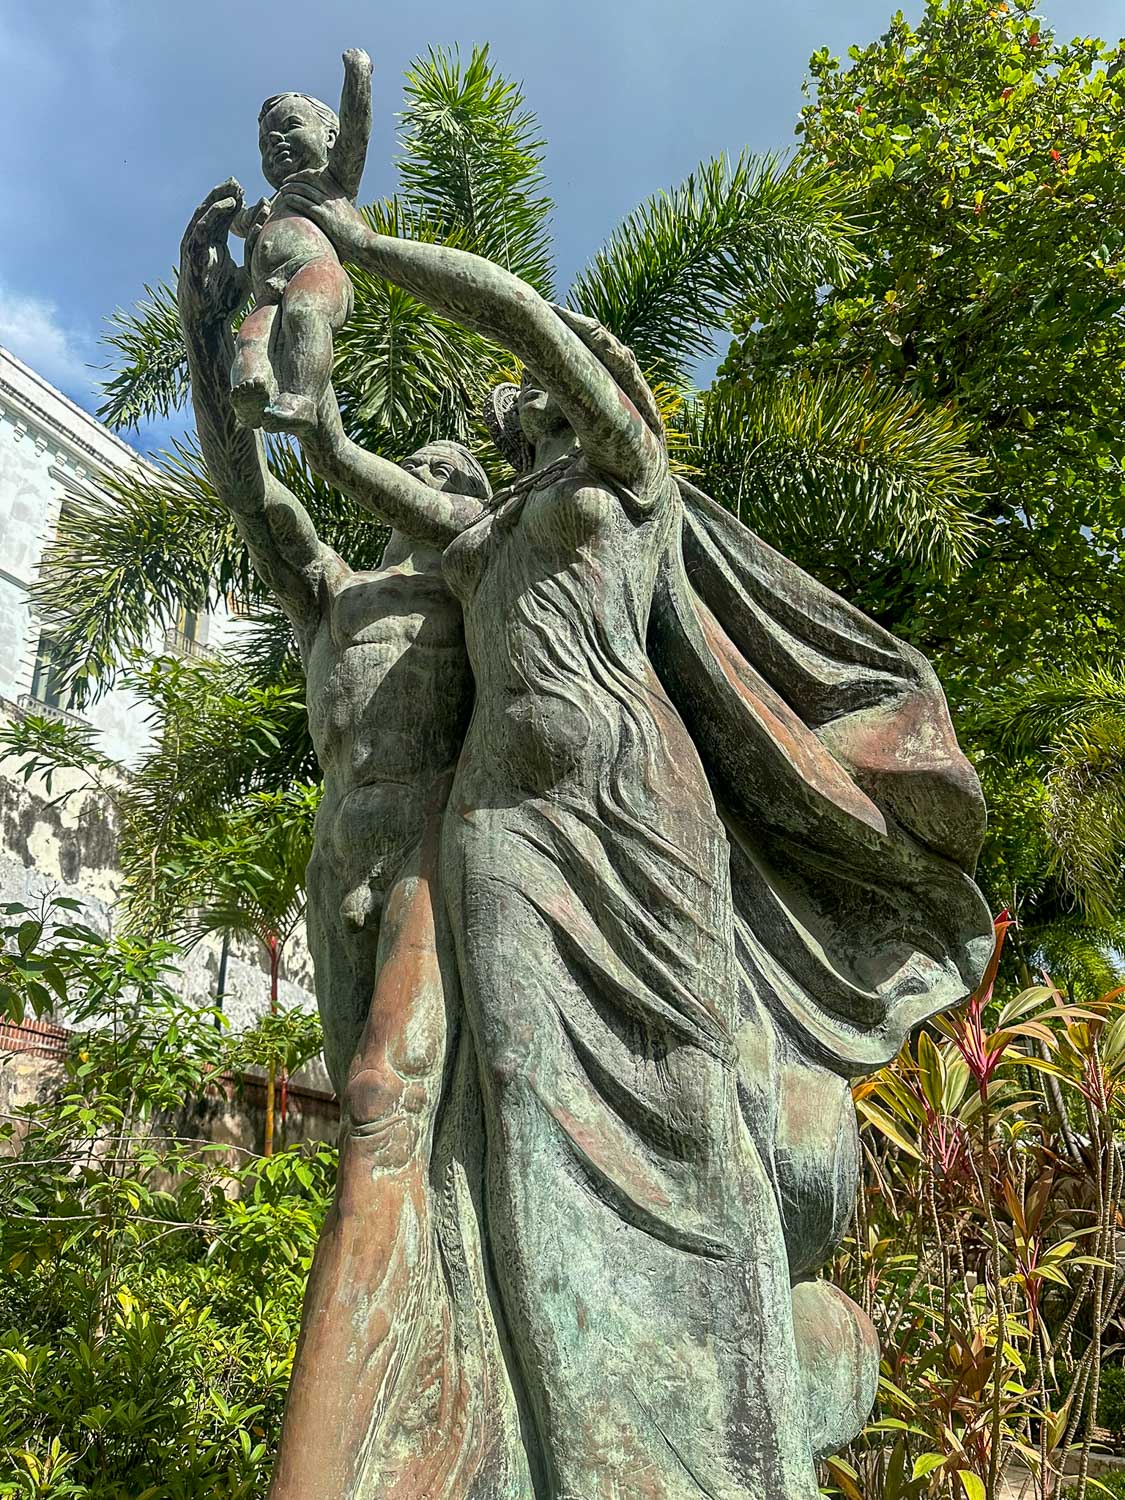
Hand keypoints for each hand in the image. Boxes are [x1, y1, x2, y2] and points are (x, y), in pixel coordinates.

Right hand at [178, 179, 250, 329]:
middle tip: (238, 184)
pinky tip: (228, 205)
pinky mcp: (193, 253)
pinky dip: (214, 214)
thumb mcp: (245, 273)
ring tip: (233, 188)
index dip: (233, 205)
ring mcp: (194, 246)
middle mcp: (202, 242)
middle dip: (224, 196)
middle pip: (211, 211)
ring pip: (204, 214)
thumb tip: (268, 239)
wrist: (209, 319)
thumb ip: (252, 255)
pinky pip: (202, 227)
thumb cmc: (225, 300)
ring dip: (219, 199)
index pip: (222, 219)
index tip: (248, 195)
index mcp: (213, 245)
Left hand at [275, 169, 370, 262]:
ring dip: (290, 188)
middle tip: (284, 183)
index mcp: (339, 194)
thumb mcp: (349, 218)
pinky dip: (293, 199)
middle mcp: (333, 196)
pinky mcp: (323, 216)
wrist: (365, 243)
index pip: (318, 176)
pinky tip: (285, 199)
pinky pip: (303, 202)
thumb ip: (339, 212)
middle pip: (309, 180)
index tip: (295, 178)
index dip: (304, 175)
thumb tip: (334, 217)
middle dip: (294, 179)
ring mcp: (328, 205)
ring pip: (304, 189)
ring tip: (281, 191)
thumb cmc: (359, 236)